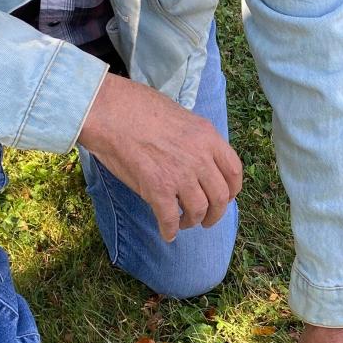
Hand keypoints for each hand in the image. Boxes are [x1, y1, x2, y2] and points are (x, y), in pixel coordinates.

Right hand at [78, 73, 241, 241]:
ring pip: (199, 210)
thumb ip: (195, 140)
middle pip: (220, 197)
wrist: (109, 111)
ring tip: (183, 223)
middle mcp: (199, 157)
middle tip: (206, 220)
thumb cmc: (138, 109)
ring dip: (192, 221)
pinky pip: (170, 219)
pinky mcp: (158, 189)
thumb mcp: (181, 117)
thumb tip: (198, 161)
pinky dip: (169, 230)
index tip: (225, 198)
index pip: (234, 171)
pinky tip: (167, 233)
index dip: (232, 190)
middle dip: (215, 214)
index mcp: (208, 137)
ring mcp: (180, 174)